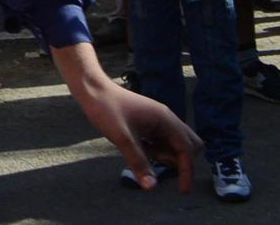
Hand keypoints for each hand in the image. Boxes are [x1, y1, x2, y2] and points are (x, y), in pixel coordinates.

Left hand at [65, 56, 199, 193]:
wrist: (91, 89)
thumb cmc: (105, 109)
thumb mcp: (121, 137)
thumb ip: (138, 161)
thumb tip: (151, 187)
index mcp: (165, 119)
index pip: (187, 149)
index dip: (187, 170)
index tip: (183, 191)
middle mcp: (166, 119)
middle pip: (188, 145)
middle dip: (178, 160)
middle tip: (155, 160)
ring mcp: (158, 120)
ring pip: (174, 145)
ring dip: (164, 154)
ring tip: (141, 150)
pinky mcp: (148, 123)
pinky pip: (161, 141)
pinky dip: (155, 150)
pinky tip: (137, 147)